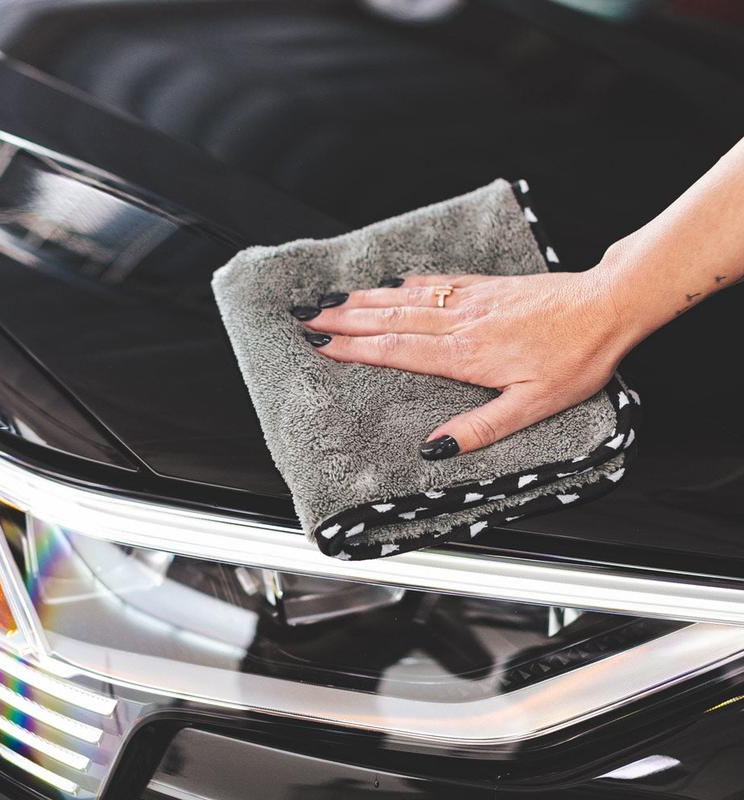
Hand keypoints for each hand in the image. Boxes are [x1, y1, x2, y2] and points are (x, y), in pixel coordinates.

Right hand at [299, 269, 638, 458]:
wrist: (608, 307)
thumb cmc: (575, 359)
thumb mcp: (533, 406)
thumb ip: (480, 427)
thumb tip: (435, 447)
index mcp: (466, 354)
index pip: (397, 351)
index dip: (355, 348)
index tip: (321, 344)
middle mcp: (460, 321)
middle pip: (390, 319)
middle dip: (345, 318)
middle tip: (307, 315)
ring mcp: (471, 299)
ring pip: (406, 298)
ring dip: (366, 298)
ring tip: (333, 298)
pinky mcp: (486, 286)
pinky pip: (436, 281)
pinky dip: (406, 282)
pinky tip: (391, 282)